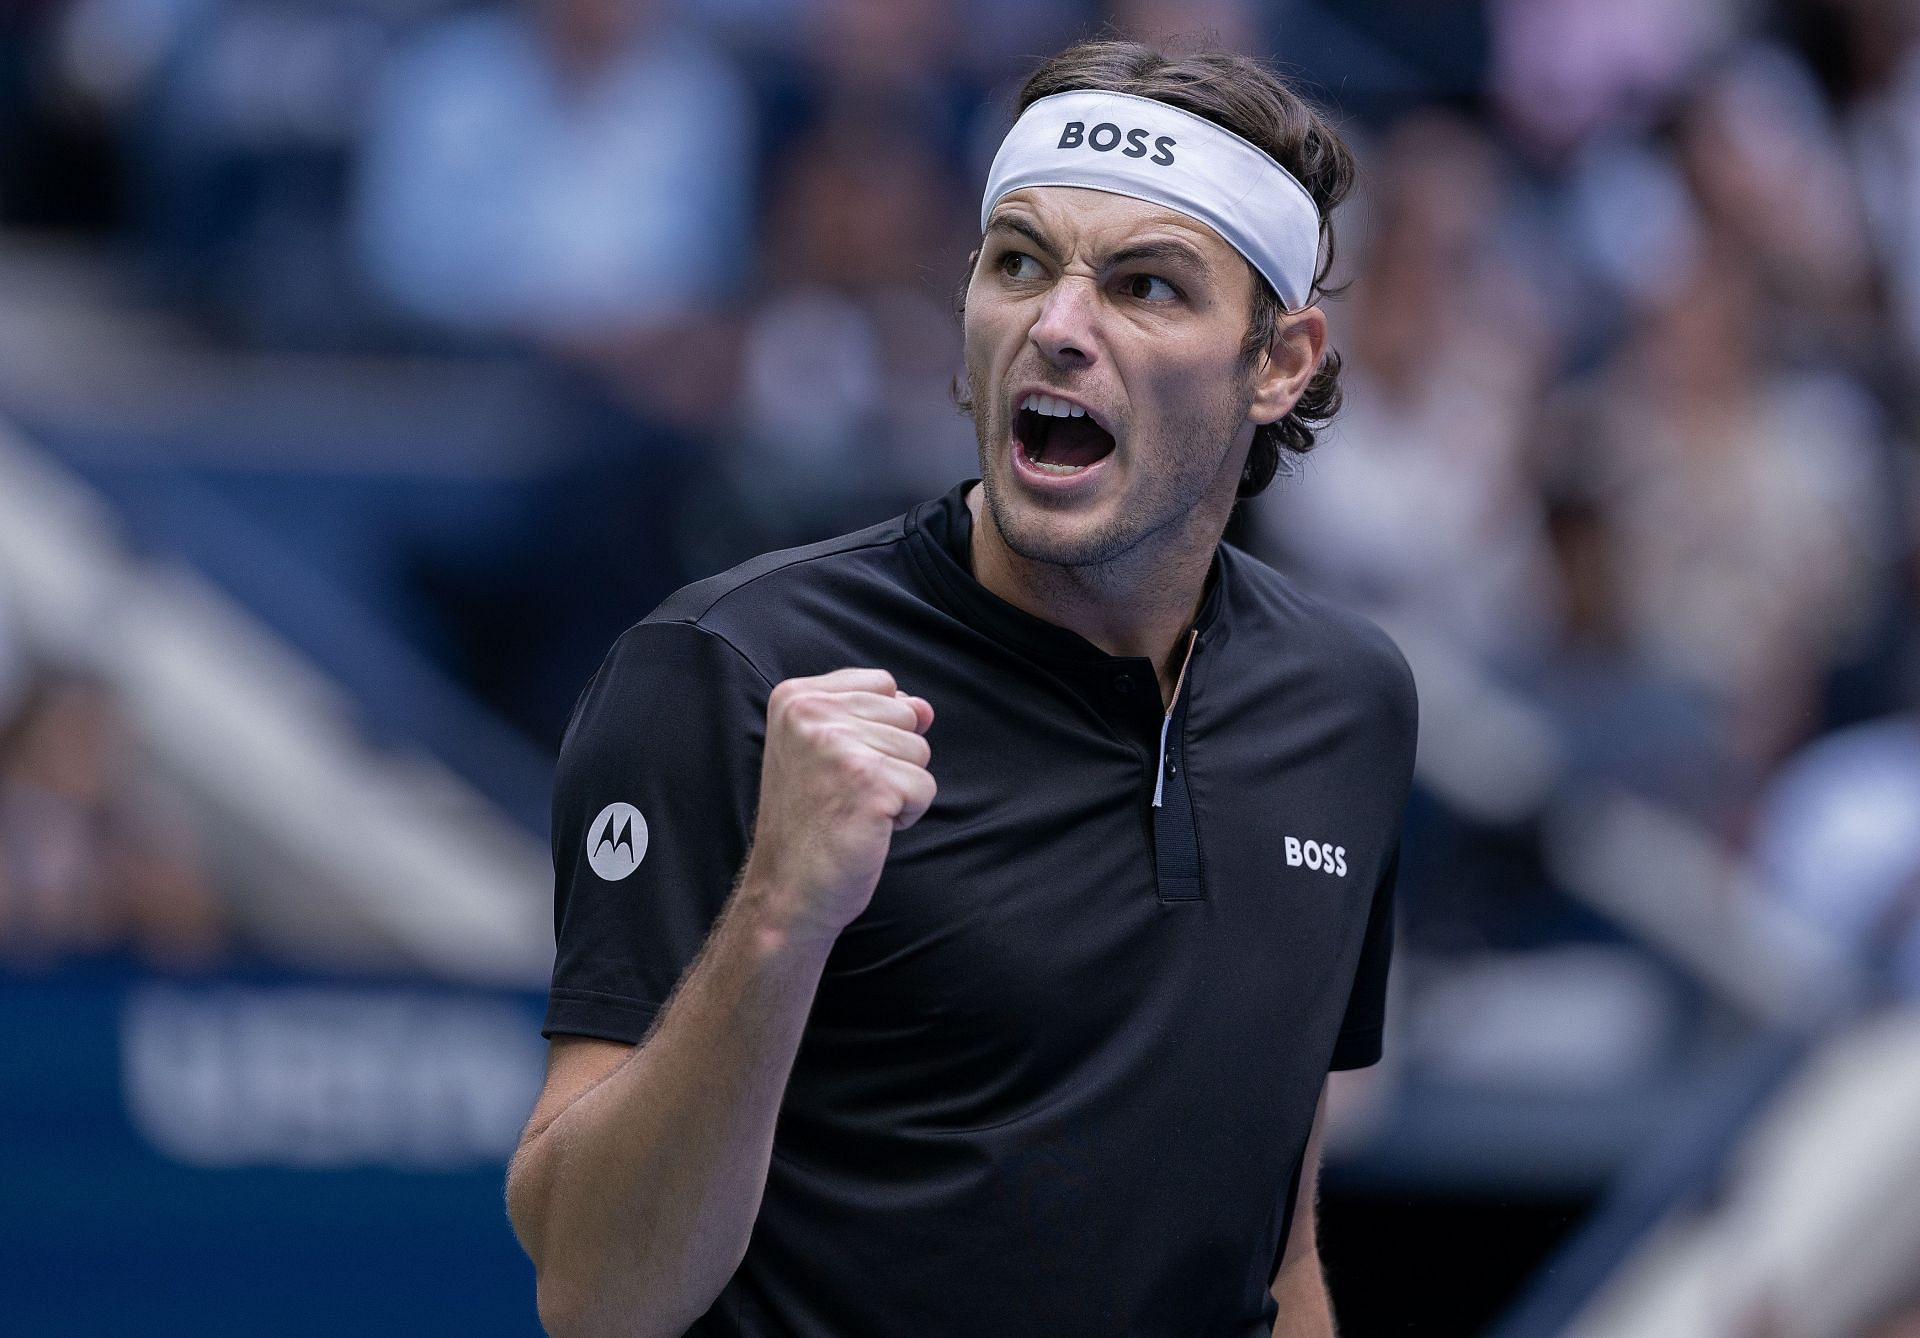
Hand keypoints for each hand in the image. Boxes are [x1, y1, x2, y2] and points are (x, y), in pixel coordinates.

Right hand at [742, 668, 934, 944]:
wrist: (787, 891)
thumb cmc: (810, 824)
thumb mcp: (830, 753)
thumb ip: (875, 717)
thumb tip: (923, 707)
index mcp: (795, 697)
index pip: (882, 683)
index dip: (876, 729)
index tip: (835, 767)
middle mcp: (811, 712)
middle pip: (906, 714)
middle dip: (891, 759)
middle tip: (843, 794)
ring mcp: (839, 745)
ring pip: (920, 750)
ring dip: (898, 788)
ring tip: (853, 810)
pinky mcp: (869, 782)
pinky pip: (925, 787)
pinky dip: (906, 815)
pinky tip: (866, 828)